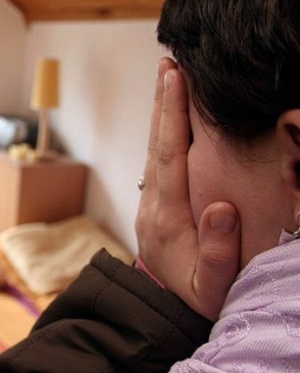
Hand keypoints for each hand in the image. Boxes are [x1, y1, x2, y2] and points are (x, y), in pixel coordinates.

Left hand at [134, 58, 239, 320]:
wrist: (166, 310)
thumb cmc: (198, 297)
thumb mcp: (213, 286)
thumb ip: (218, 252)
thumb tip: (221, 207)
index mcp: (166, 217)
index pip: (169, 157)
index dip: (172, 118)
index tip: (175, 81)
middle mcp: (152, 202)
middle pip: (156, 144)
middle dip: (162, 102)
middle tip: (168, 62)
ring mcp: (150, 201)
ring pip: (154, 147)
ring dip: (160, 111)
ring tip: (167, 75)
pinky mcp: (155, 202)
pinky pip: (158, 157)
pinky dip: (163, 129)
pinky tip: (169, 112)